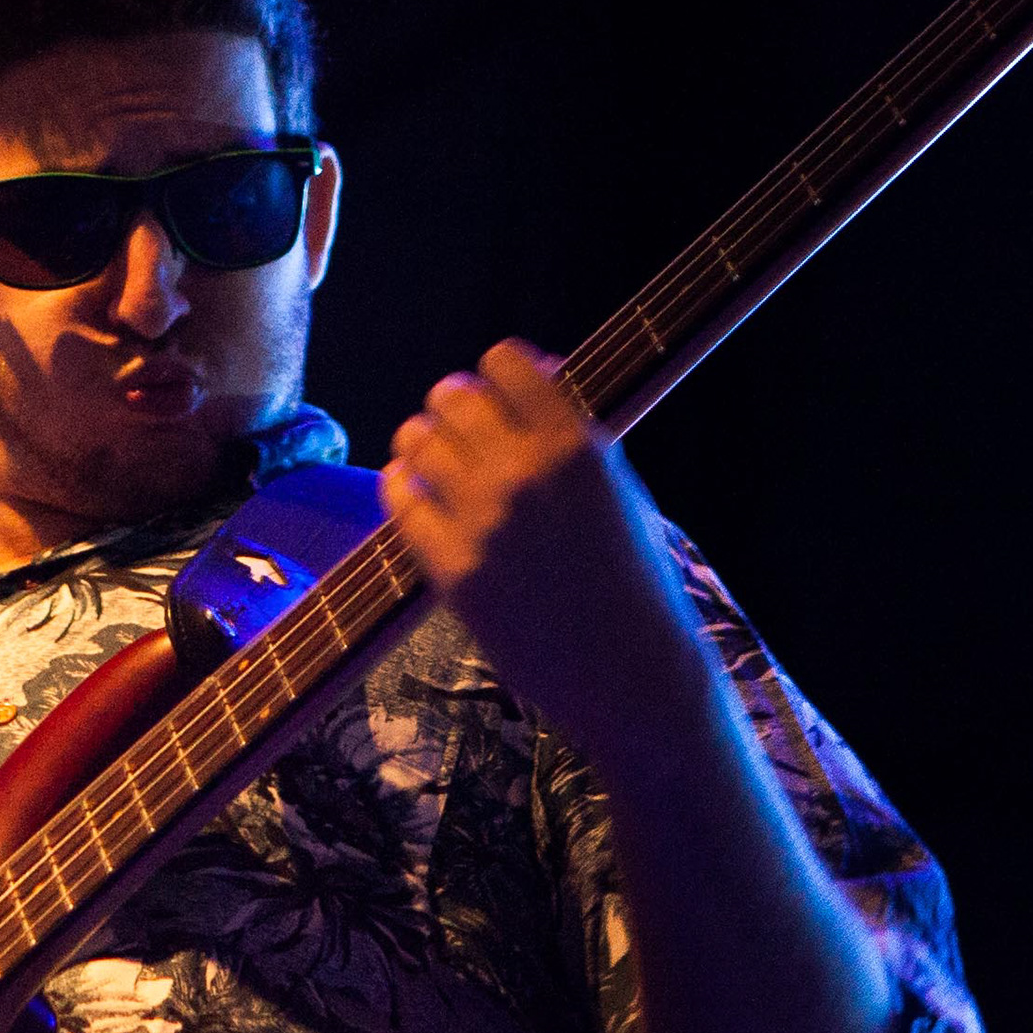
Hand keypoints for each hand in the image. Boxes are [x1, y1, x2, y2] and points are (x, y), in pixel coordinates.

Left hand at [380, 343, 719, 778]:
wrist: (632, 671)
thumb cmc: (631, 574)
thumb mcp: (619, 485)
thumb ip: (572, 425)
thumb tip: (530, 364)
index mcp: (577, 445)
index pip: (503, 361)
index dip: (497, 376)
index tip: (499, 398)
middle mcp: (528, 474)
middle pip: (451, 395)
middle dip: (453, 407)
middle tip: (460, 433)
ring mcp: (486, 524)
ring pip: (416, 440)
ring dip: (422, 443)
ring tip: (435, 462)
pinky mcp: (454, 571)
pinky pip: (400, 498)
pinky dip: (403, 487)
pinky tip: (419, 495)